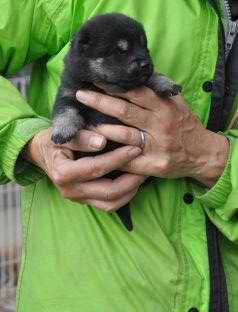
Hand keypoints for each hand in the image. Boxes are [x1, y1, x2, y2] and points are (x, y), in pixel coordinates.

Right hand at [21, 127, 144, 210]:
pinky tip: (133, 182)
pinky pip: (108, 206)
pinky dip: (124, 196)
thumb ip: (81, 137)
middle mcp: (70, 190)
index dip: (117, 159)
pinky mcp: (85, 201)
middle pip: (107, 191)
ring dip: (130, 190)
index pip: (95, 168)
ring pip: (110, 203)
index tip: (135, 148)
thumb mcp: (63, 134)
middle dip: (131, 178)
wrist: (43, 153)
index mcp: (63, 172)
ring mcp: (78, 198)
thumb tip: (101, 141)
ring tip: (142, 174)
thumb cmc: (55, 140)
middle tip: (145, 163)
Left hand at [76, 87, 229, 187]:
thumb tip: (135, 76)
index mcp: (164, 107)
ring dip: (101, 128)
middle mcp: (160, 125)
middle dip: (100, 102)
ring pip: (123, 135)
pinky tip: (95, 150)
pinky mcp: (153, 165)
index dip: (115, 85)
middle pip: (126, 111)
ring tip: (83, 123)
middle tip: (81, 95)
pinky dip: (110, 155)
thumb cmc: (184, 124)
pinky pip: (127, 161)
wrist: (202, 153)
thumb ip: (157, 91)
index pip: (136, 92)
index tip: (96, 79)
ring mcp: (156, 147)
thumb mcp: (175, 103)